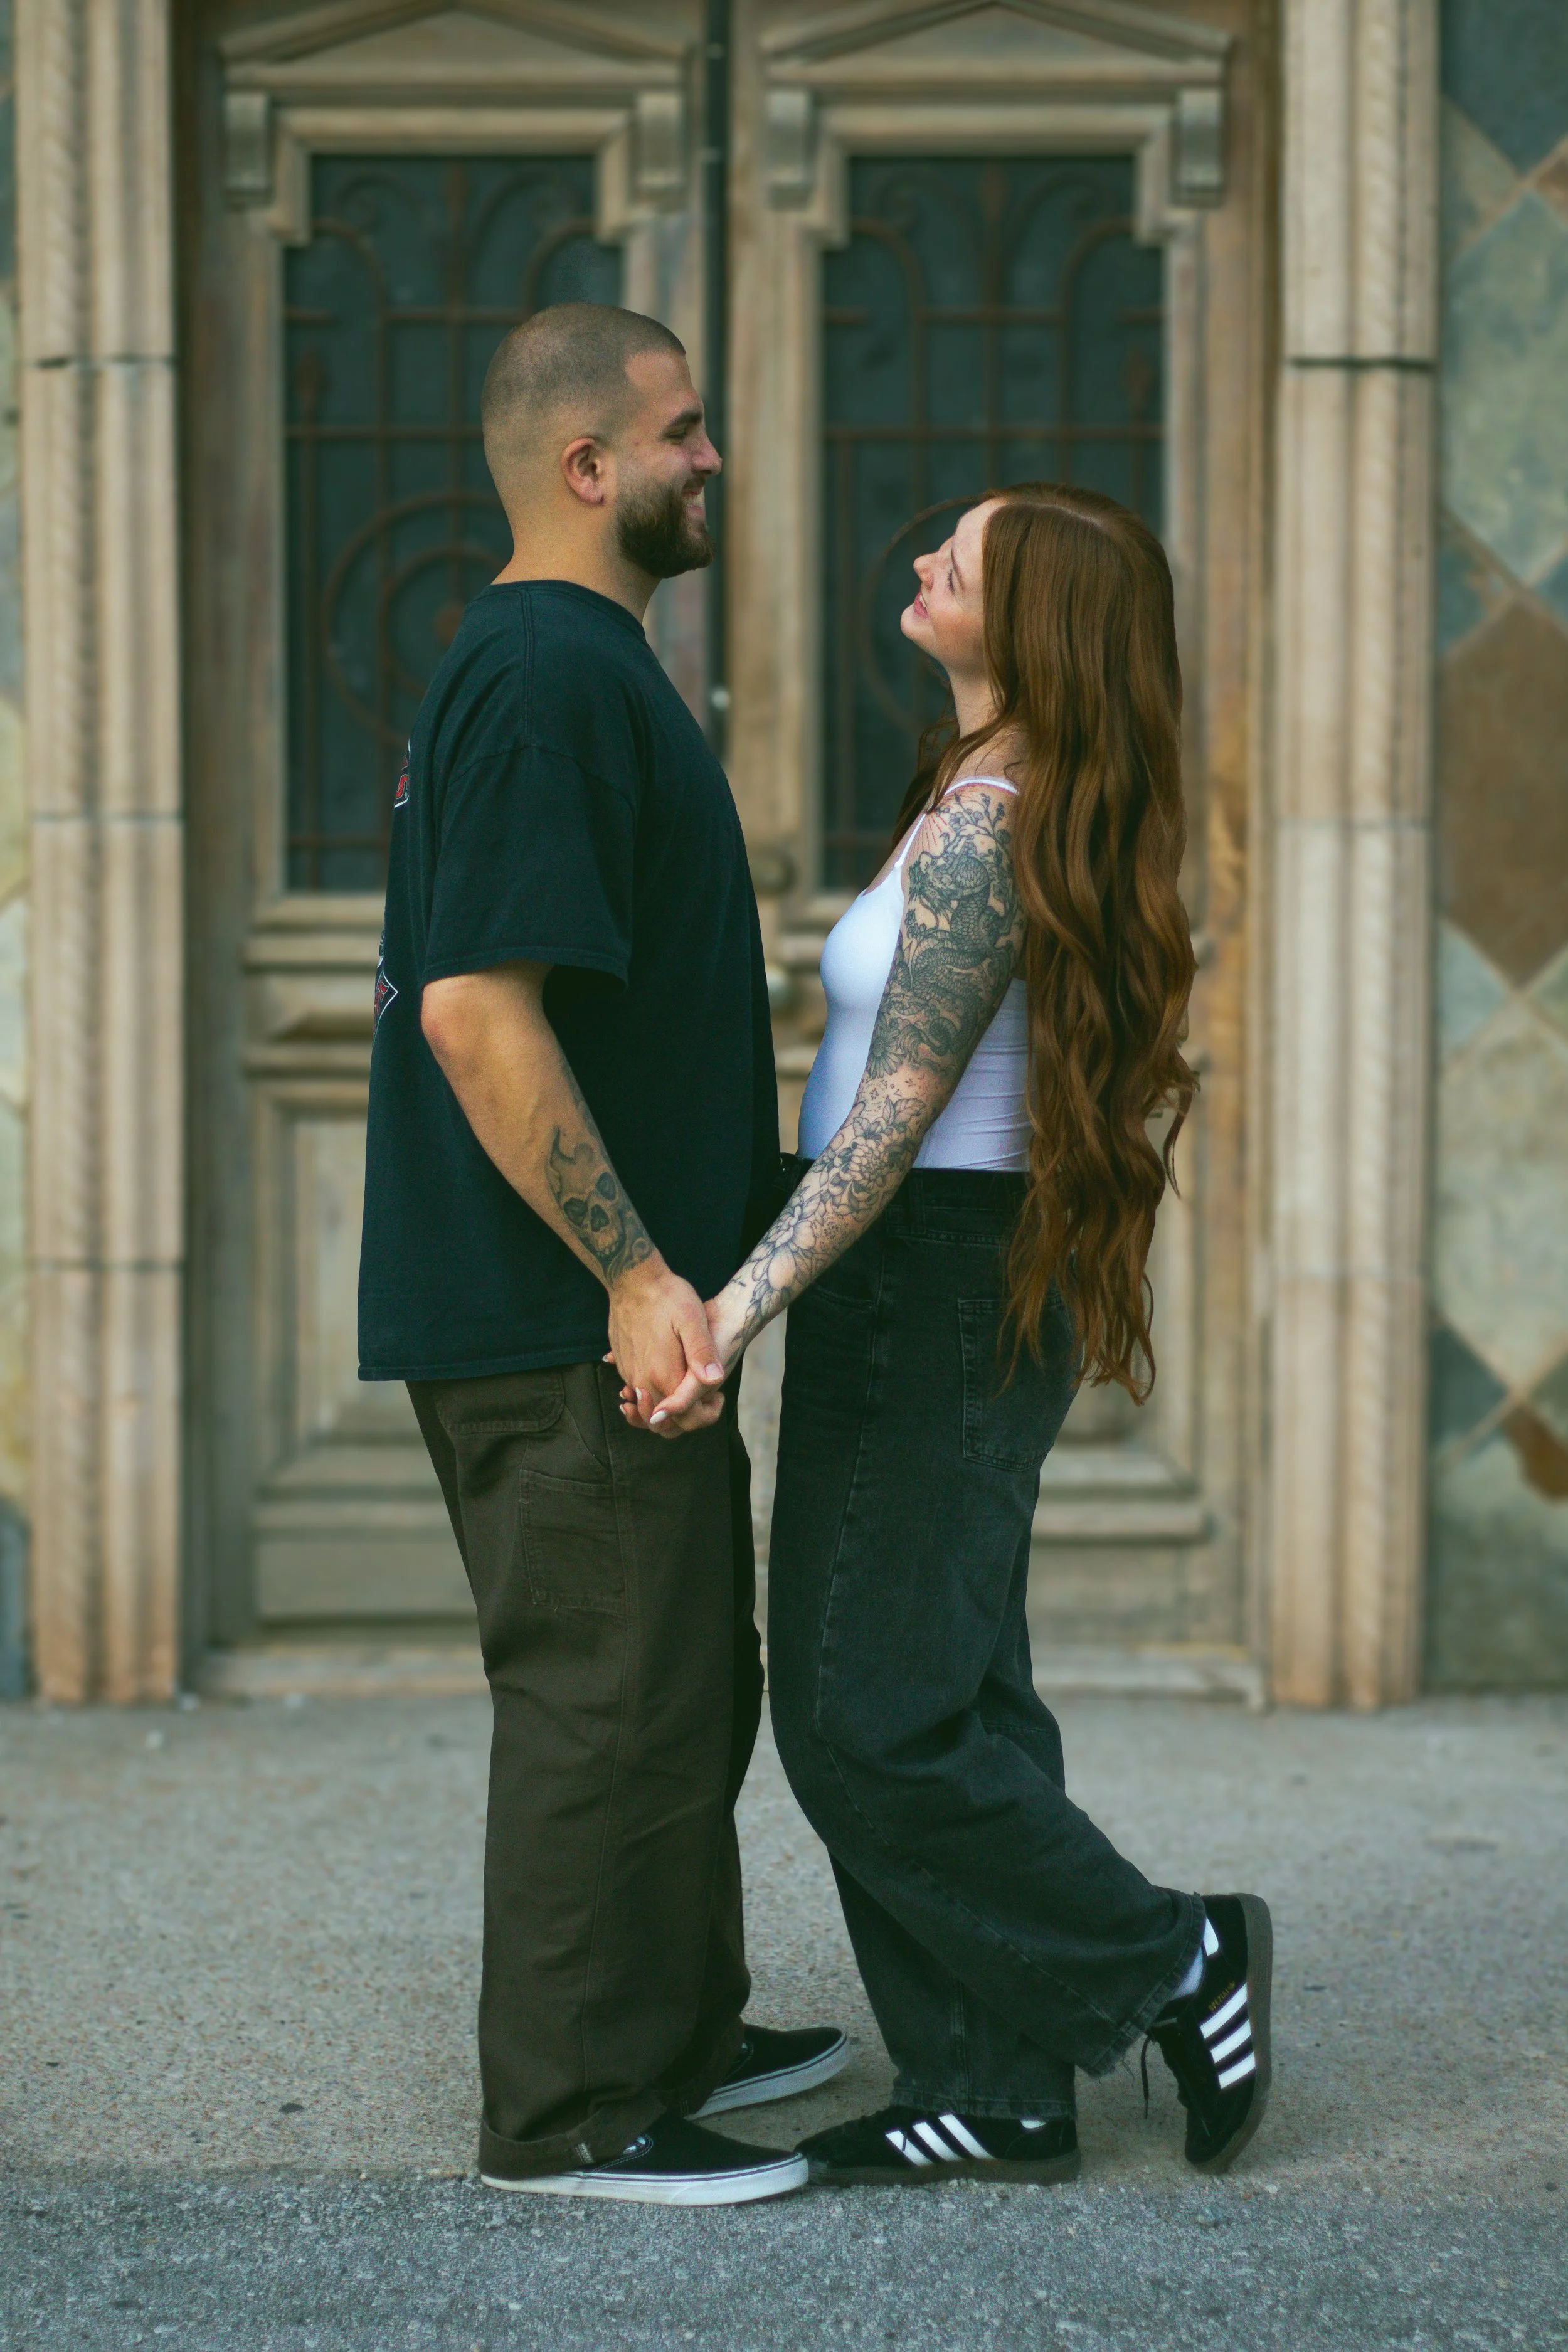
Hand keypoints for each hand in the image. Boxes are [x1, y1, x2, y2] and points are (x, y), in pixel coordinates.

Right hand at [604, 1256, 724, 1432]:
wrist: (631, 1278)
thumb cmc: (667, 1295)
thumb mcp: (692, 1318)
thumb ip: (702, 1352)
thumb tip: (715, 1381)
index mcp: (662, 1374)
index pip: (684, 1417)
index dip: (704, 1416)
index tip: (718, 1399)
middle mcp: (642, 1380)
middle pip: (663, 1422)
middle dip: (686, 1419)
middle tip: (706, 1400)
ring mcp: (629, 1373)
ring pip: (647, 1409)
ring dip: (668, 1409)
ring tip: (689, 1392)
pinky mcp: (622, 1364)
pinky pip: (636, 1393)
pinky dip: (652, 1396)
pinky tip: (667, 1380)